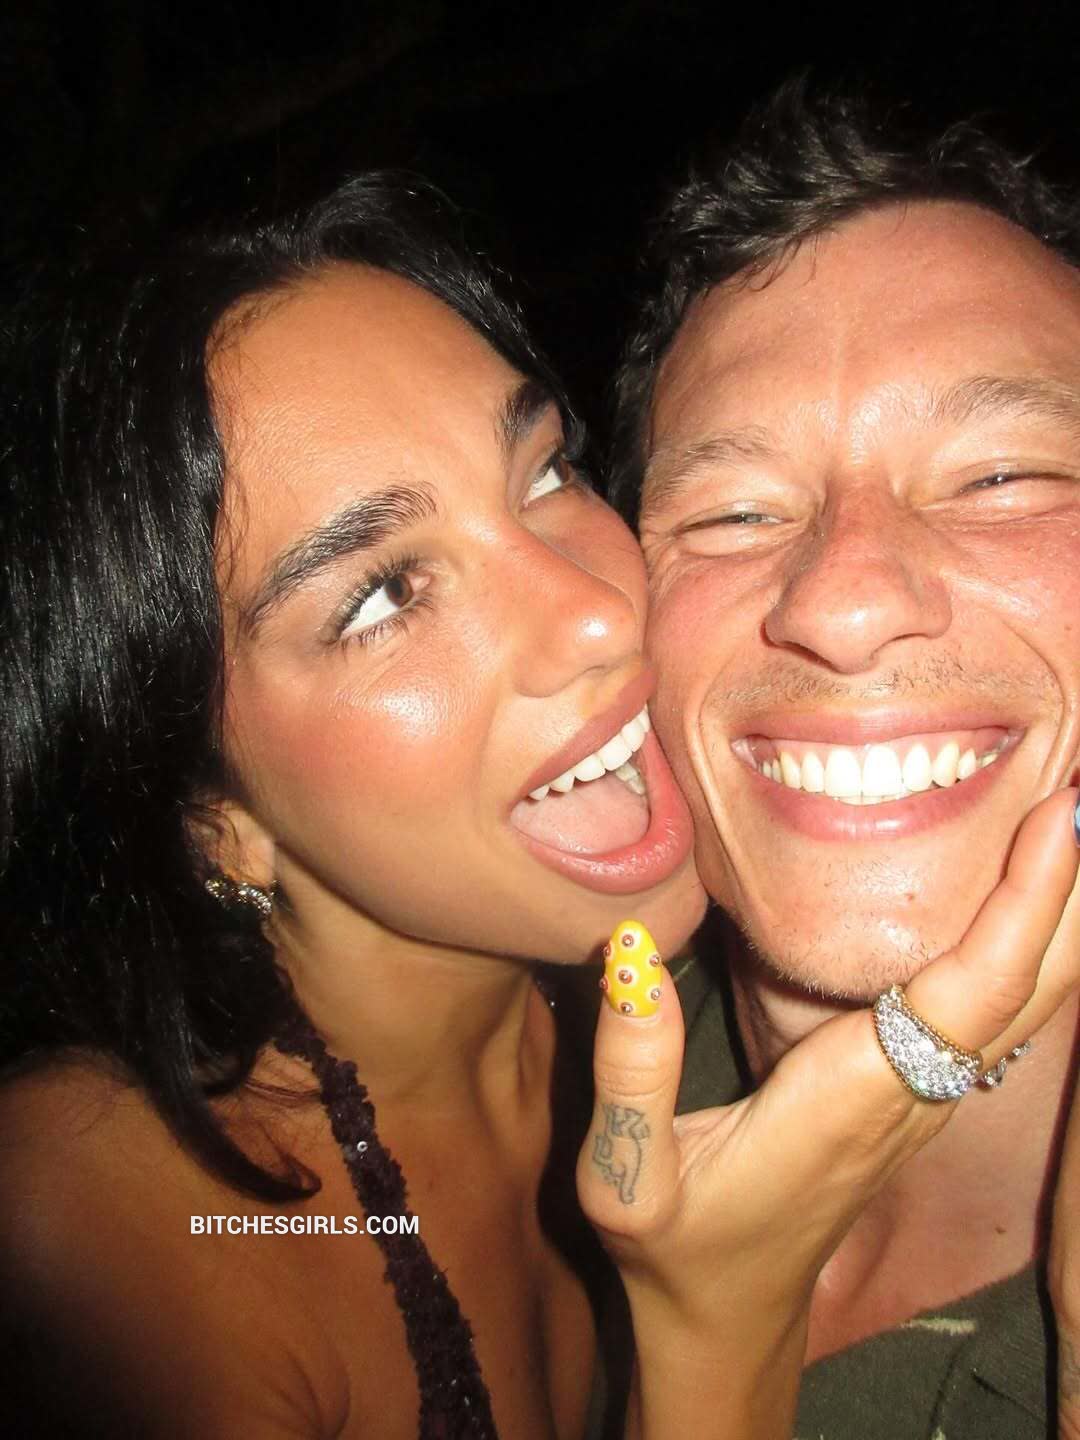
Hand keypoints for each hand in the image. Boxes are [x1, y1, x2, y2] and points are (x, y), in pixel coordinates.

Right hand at [578, 789, 1079, 1439]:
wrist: (726, 1314)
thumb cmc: (676, 1248)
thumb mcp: (623, 1177)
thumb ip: (628, 1068)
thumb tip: (630, 948)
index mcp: (856, 1098)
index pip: (968, 993)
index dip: (1023, 907)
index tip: (1060, 816)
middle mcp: (916, 1090)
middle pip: (1034, 988)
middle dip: (1075, 888)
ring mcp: (929, 1090)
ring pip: (1031, 996)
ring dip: (1064, 907)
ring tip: (1070, 805)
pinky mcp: (920, 1085)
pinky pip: (999, 1002)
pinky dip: (1032, 935)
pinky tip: (1031, 881)